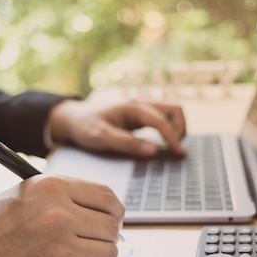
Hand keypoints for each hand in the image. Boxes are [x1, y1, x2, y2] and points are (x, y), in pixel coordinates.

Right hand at [0, 175, 122, 256]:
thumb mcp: (27, 192)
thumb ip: (67, 195)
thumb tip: (107, 210)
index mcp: (52, 187)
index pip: (106, 197)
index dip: (114, 209)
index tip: (112, 216)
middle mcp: (59, 215)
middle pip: (111, 226)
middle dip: (107, 233)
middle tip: (94, 238)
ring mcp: (60, 249)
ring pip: (108, 252)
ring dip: (98, 254)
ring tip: (78, 252)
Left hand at [48, 98, 186, 156]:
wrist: (75, 118)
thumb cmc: (86, 127)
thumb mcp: (100, 137)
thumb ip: (126, 143)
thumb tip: (153, 151)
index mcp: (132, 106)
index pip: (161, 121)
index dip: (173, 138)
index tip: (179, 154)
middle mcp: (140, 102)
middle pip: (174, 109)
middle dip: (180, 129)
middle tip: (177, 150)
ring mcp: (142, 106)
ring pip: (171, 111)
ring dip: (177, 127)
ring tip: (173, 147)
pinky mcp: (141, 113)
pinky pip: (163, 117)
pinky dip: (169, 128)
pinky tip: (164, 143)